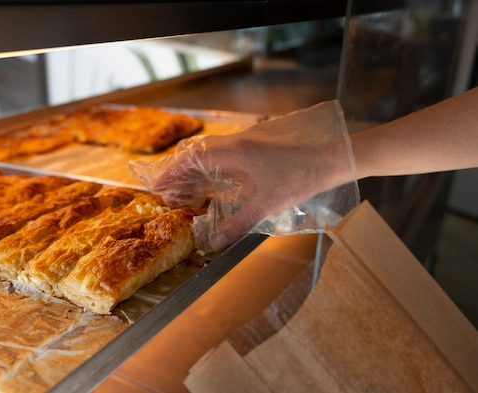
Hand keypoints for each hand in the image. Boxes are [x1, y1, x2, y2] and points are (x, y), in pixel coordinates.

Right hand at [130, 101, 357, 251]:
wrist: (326, 162)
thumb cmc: (296, 180)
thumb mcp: (265, 205)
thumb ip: (237, 224)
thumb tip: (213, 244)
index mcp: (234, 153)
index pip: (193, 159)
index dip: (172, 173)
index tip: (156, 186)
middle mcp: (236, 145)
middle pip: (197, 157)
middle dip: (179, 175)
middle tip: (166, 195)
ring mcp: (245, 146)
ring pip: (209, 158)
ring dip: (194, 174)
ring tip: (181, 193)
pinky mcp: (253, 151)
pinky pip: (222, 159)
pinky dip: (209, 172)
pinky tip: (208, 187)